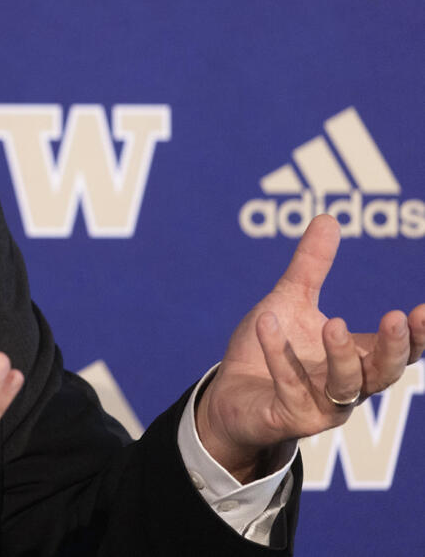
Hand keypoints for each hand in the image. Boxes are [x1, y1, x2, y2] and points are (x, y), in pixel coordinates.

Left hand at [197, 214, 424, 481]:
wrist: (229, 396)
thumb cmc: (266, 351)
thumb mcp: (289, 302)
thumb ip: (310, 268)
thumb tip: (328, 218)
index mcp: (357, 358)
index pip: (401, 351)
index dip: (418, 334)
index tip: (424, 309)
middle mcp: (348, 386)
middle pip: (384, 373)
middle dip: (394, 348)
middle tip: (394, 317)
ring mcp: (322, 407)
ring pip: (345, 387)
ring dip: (341, 355)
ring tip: (332, 323)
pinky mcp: (289, 418)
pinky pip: (289, 388)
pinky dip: (278, 357)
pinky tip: (266, 322)